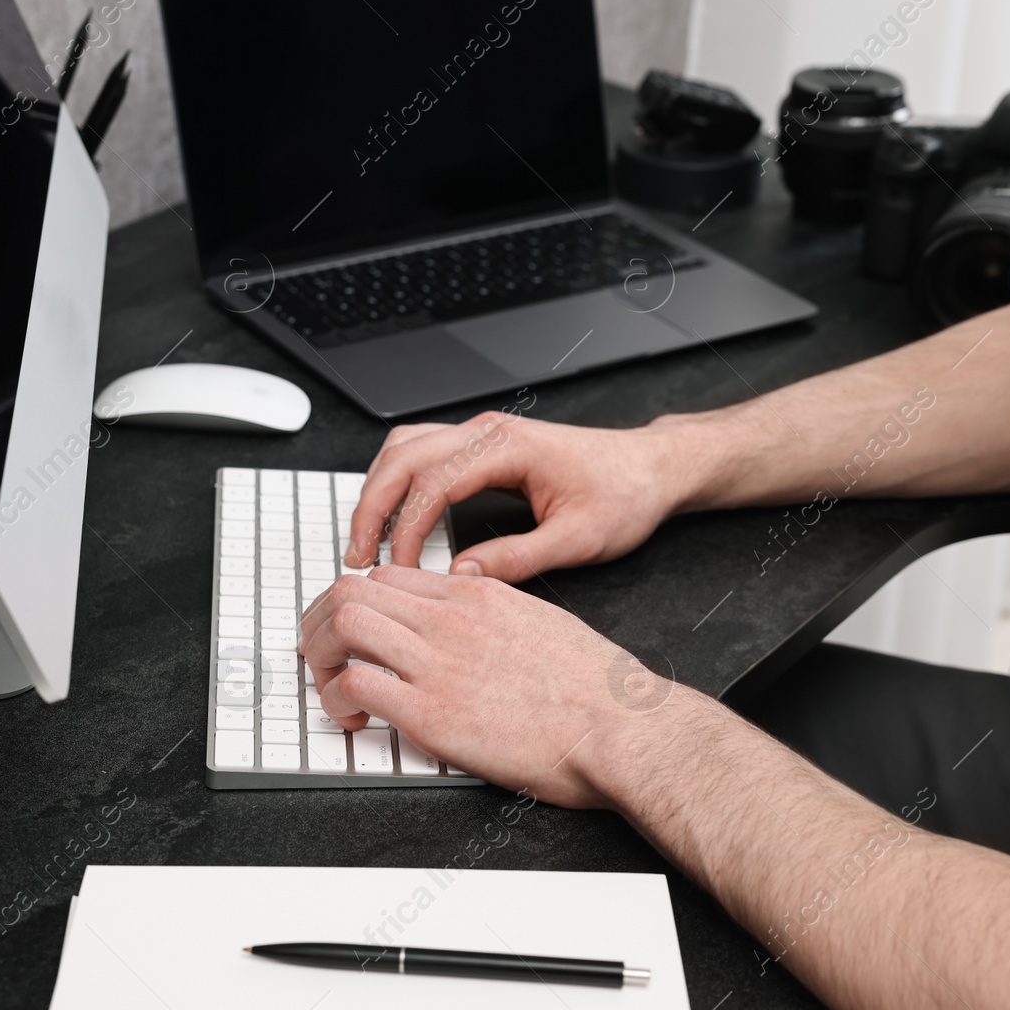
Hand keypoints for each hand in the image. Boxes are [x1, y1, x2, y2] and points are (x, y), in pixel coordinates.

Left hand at [297, 564, 696, 806]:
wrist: (623, 727)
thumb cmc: (597, 691)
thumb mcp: (542, 626)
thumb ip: (498, 619)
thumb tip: (475, 631)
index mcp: (479, 595)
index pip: (390, 574)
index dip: (358, 599)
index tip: (354, 630)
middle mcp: (452, 618)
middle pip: (353, 588)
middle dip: (321, 621)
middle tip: (321, 653)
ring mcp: (439, 661)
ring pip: (343, 623)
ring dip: (320, 654)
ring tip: (330, 684)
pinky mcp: (431, 711)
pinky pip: (355, 685)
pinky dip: (338, 699)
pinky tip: (354, 719)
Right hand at [345, 412, 684, 582]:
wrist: (651, 468)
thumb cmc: (624, 494)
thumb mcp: (578, 539)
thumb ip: (517, 558)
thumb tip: (461, 577)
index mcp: (508, 447)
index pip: (431, 482)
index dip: (405, 528)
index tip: (397, 569)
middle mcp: (488, 432)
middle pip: (402, 457)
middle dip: (371, 507)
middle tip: (358, 557)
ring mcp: (482, 434)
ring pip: (404, 448)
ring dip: (378, 491)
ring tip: (367, 540)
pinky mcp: (483, 445)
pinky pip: (421, 453)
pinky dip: (397, 483)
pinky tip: (394, 517)